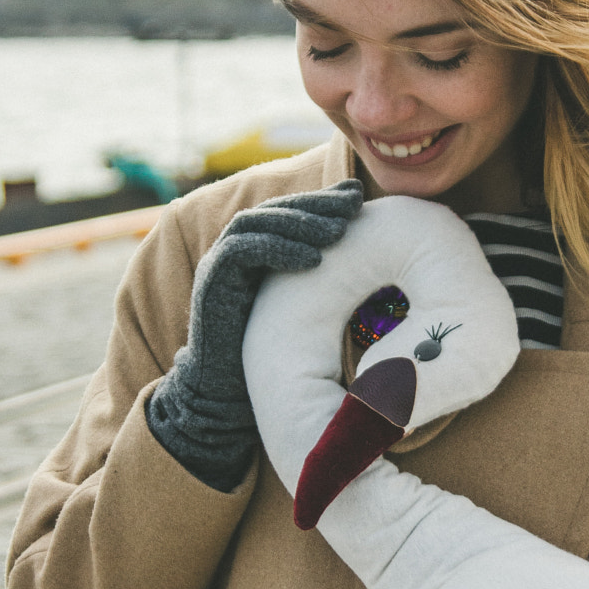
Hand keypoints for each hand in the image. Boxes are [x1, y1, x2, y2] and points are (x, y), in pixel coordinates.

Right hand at [147, 180, 363, 490]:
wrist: (223, 394)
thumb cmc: (271, 355)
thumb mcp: (305, 311)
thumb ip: (326, 285)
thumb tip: (377, 272)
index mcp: (258, 250)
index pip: (290, 210)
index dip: (322, 199)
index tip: (358, 195)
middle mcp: (235, 250)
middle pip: (275, 209)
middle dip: (316, 204)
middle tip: (353, 204)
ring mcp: (219, 264)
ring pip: (257, 222)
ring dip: (299, 222)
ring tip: (339, 232)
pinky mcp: (210, 283)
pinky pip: (240, 251)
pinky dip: (277, 249)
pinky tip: (313, 260)